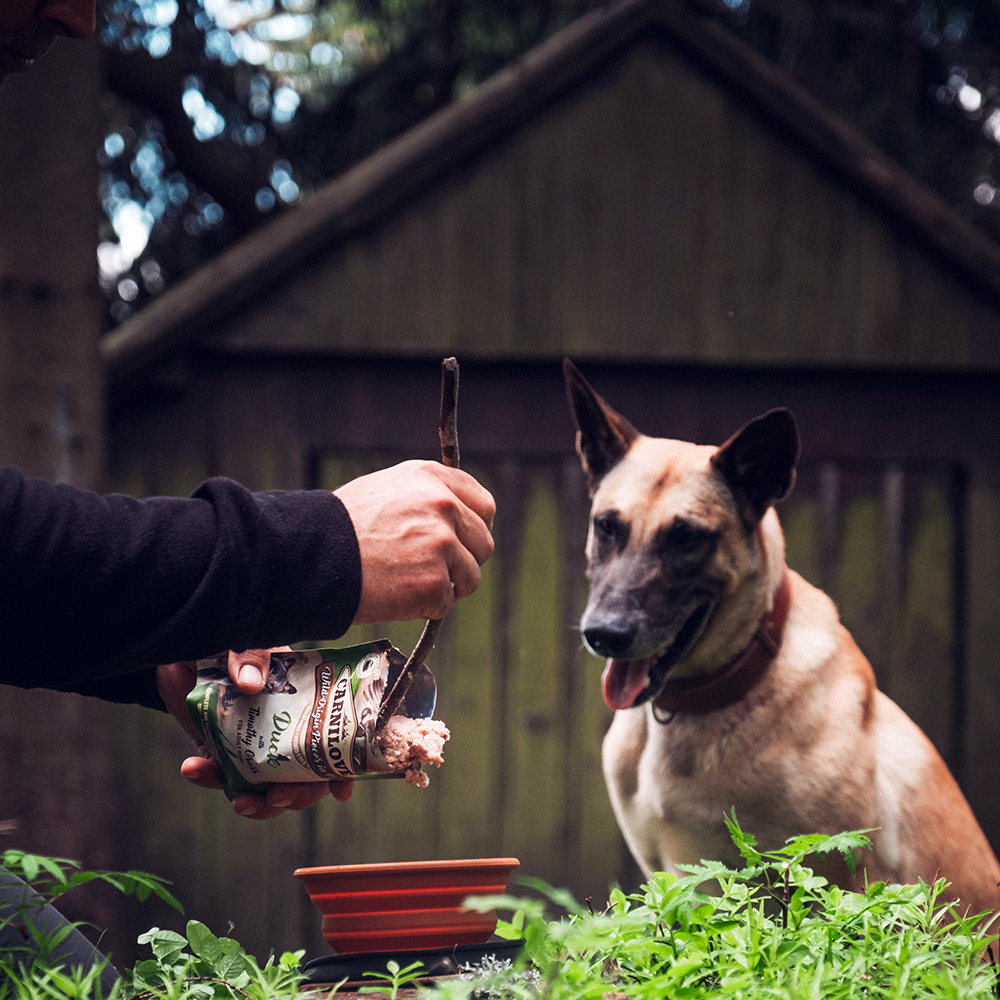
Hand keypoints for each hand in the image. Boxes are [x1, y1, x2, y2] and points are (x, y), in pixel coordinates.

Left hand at [156, 648, 352, 818]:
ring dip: (258, 804)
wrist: (185, 645)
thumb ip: (251, 654)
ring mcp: (253, 741)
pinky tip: (193, 768)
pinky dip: (208, 779)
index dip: (342, 767)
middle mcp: (283, 726)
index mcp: (304, 700)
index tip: (341, 788)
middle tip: (278, 796)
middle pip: (305, 775)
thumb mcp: (247, 640)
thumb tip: (250, 683)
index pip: (334, 739)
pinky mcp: (220, 748)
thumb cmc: (229, 637)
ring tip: (240, 802)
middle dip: (296, 795)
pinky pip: (221, 776)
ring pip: (267, 787)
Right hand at [335, 460, 494, 622]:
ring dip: (446, 587)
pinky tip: (395, 594)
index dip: (474, 527)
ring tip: (408, 582)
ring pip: (470, 577)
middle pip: (483, 543)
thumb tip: (459, 517)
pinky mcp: (434, 582)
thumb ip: (428, 499)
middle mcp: (444, 507)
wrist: (312, 556)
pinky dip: (424, 607)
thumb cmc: (342, 526)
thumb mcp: (389, 490)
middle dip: (463, 560)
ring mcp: (441, 545)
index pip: (484, 505)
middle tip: (432, 569)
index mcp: (434, 479)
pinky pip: (444, 603)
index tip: (461, 541)